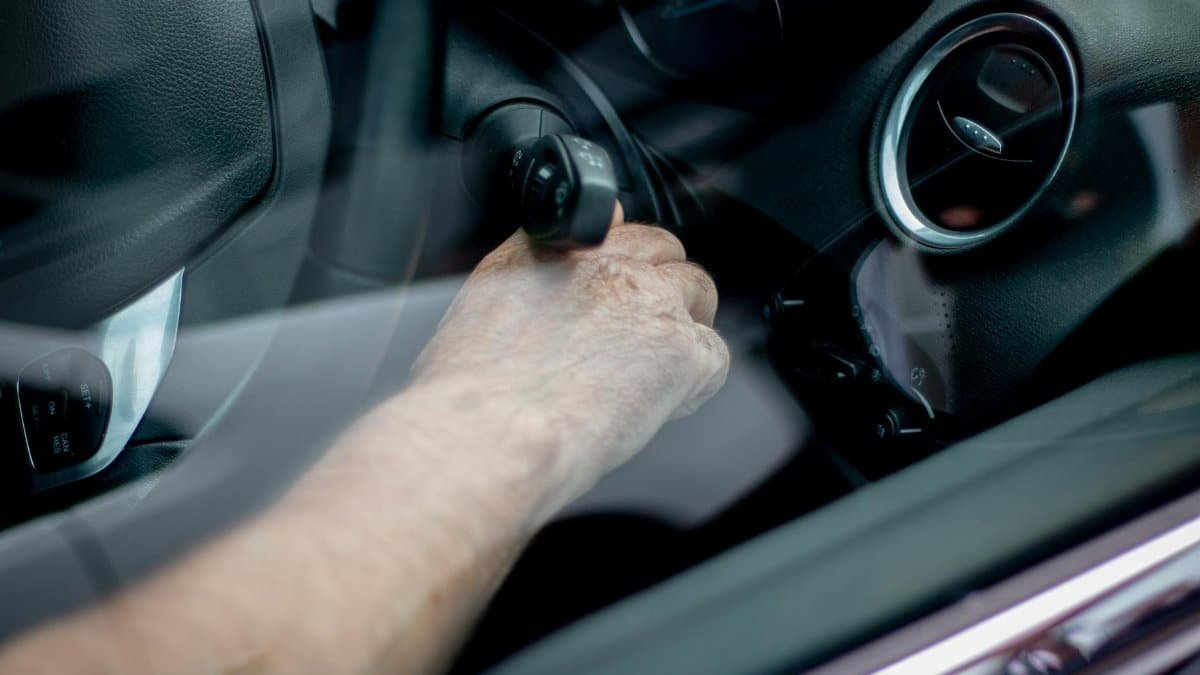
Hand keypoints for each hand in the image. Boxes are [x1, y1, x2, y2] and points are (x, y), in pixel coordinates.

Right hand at [411, 204, 729, 506]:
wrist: (492, 428)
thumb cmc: (469, 390)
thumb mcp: (479, 307)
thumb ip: (525, 273)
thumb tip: (544, 263)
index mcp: (549, 246)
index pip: (612, 223)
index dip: (621, 260)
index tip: (617, 284)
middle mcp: (604, 262)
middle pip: (664, 251)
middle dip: (659, 287)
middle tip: (637, 338)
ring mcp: (649, 300)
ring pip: (698, 292)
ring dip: (684, 327)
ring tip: (652, 373)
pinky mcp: (680, 348)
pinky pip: (713, 356)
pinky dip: (694, 383)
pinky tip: (658, 406)